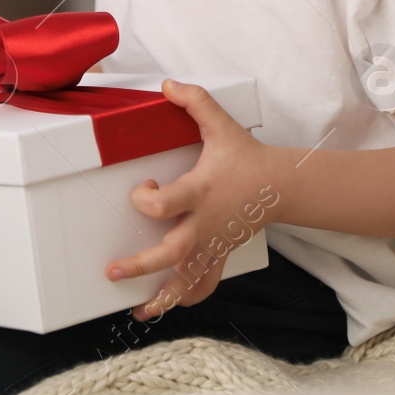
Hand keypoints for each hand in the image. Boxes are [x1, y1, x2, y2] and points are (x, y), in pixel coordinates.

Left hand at [105, 79, 281, 321]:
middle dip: (141, 265)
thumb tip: (167, 84)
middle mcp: (204, 223)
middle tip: (113, 271)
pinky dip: (188, 297)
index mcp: (200, 192)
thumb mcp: (221, 124)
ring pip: (188, 279)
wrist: (281, 184)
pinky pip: (205, 283)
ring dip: (163, 297)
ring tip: (139, 309)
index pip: (164, 205)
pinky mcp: (220, 252)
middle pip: (171, 253)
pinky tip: (167, 305)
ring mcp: (213, 243)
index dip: (145, 199)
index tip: (143, 189)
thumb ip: (195, 101)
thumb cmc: (246, 155)